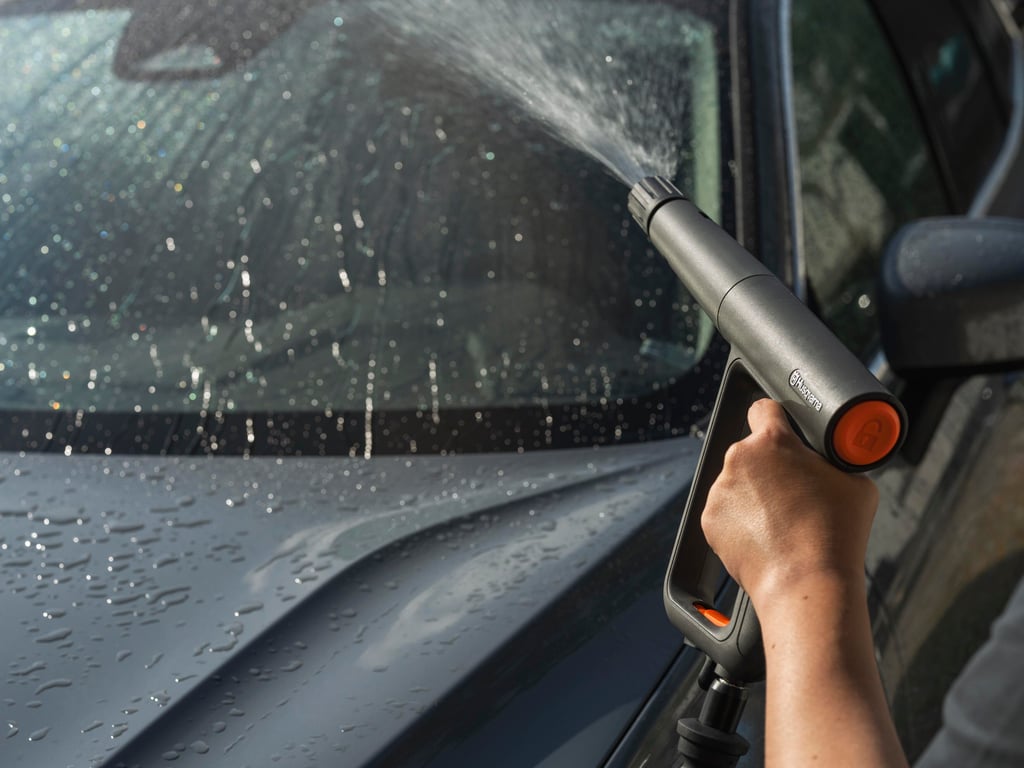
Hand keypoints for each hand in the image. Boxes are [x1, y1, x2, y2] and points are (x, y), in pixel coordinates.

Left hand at [701, 398, 879, 607]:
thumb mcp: (857, 482)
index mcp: (773, 441)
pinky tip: (766, 537)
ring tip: (781, 522)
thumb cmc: (836, 533)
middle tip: (793, 492)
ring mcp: (720, 490)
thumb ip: (835, 462)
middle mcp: (739, 459)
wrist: (806, 581)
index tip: (780, 428)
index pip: (764, 409)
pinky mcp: (710, 519)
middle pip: (752, 453)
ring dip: (753, 495)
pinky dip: (740, 521)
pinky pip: (726, 511)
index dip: (775, 418)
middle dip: (768, 466)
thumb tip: (830, 463)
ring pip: (737, 483)